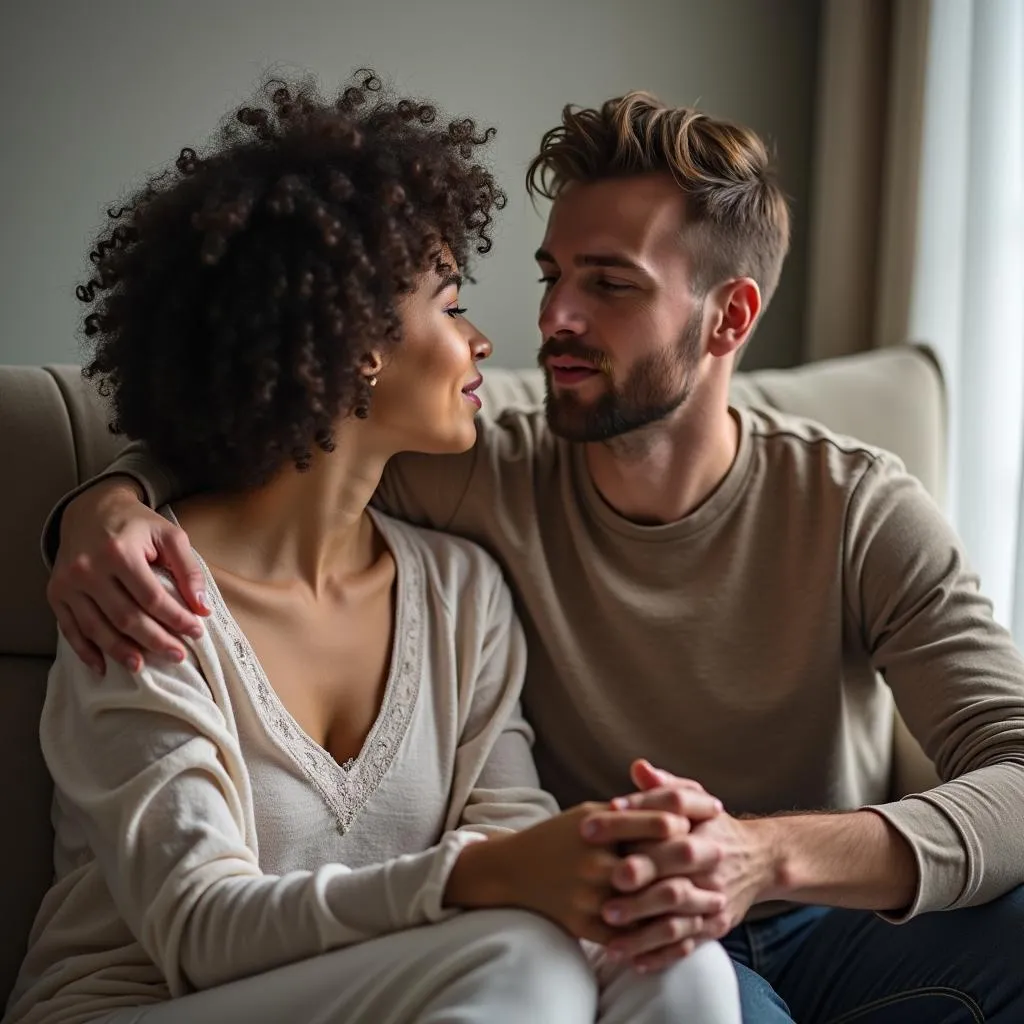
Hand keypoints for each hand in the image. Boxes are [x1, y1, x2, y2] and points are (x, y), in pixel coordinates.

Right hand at [47, 478, 208, 672]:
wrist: (91, 509)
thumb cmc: (137, 524)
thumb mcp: (170, 535)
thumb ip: (189, 569)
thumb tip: (202, 608)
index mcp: (119, 552)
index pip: (152, 598)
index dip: (176, 619)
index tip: (197, 632)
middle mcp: (89, 569)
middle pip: (125, 617)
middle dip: (155, 640)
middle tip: (178, 656)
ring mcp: (68, 583)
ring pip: (97, 628)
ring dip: (121, 652)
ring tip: (143, 666)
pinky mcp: (55, 592)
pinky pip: (69, 628)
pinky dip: (85, 651)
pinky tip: (102, 667)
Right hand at [445, 800, 722, 947]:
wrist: (513, 872)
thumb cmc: (559, 836)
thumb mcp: (590, 813)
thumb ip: (630, 809)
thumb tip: (678, 805)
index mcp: (597, 825)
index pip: (653, 816)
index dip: (688, 812)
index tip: (715, 810)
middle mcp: (593, 859)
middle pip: (656, 858)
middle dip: (694, 857)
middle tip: (724, 854)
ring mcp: (589, 895)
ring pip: (648, 901)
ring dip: (686, 902)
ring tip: (716, 899)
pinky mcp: (585, 924)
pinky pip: (629, 934)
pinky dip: (657, 935)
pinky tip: (683, 932)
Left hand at [590, 761, 778, 968]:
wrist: (761, 859)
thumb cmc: (714, 824)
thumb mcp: (695, 799)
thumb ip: (664, 787)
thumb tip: (637, 768)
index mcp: (700, 830)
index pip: (662, 825)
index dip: (626, 825)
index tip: (588, 828)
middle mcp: (708, 866)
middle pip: (674, 880)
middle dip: (638, 893)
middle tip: (603, 902)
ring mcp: (713, 899)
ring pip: (678, 920)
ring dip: (644, 932)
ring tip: (610, 940)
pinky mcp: (716, 925)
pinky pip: (689, 944)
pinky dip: (662, 955)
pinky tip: (634, 962)